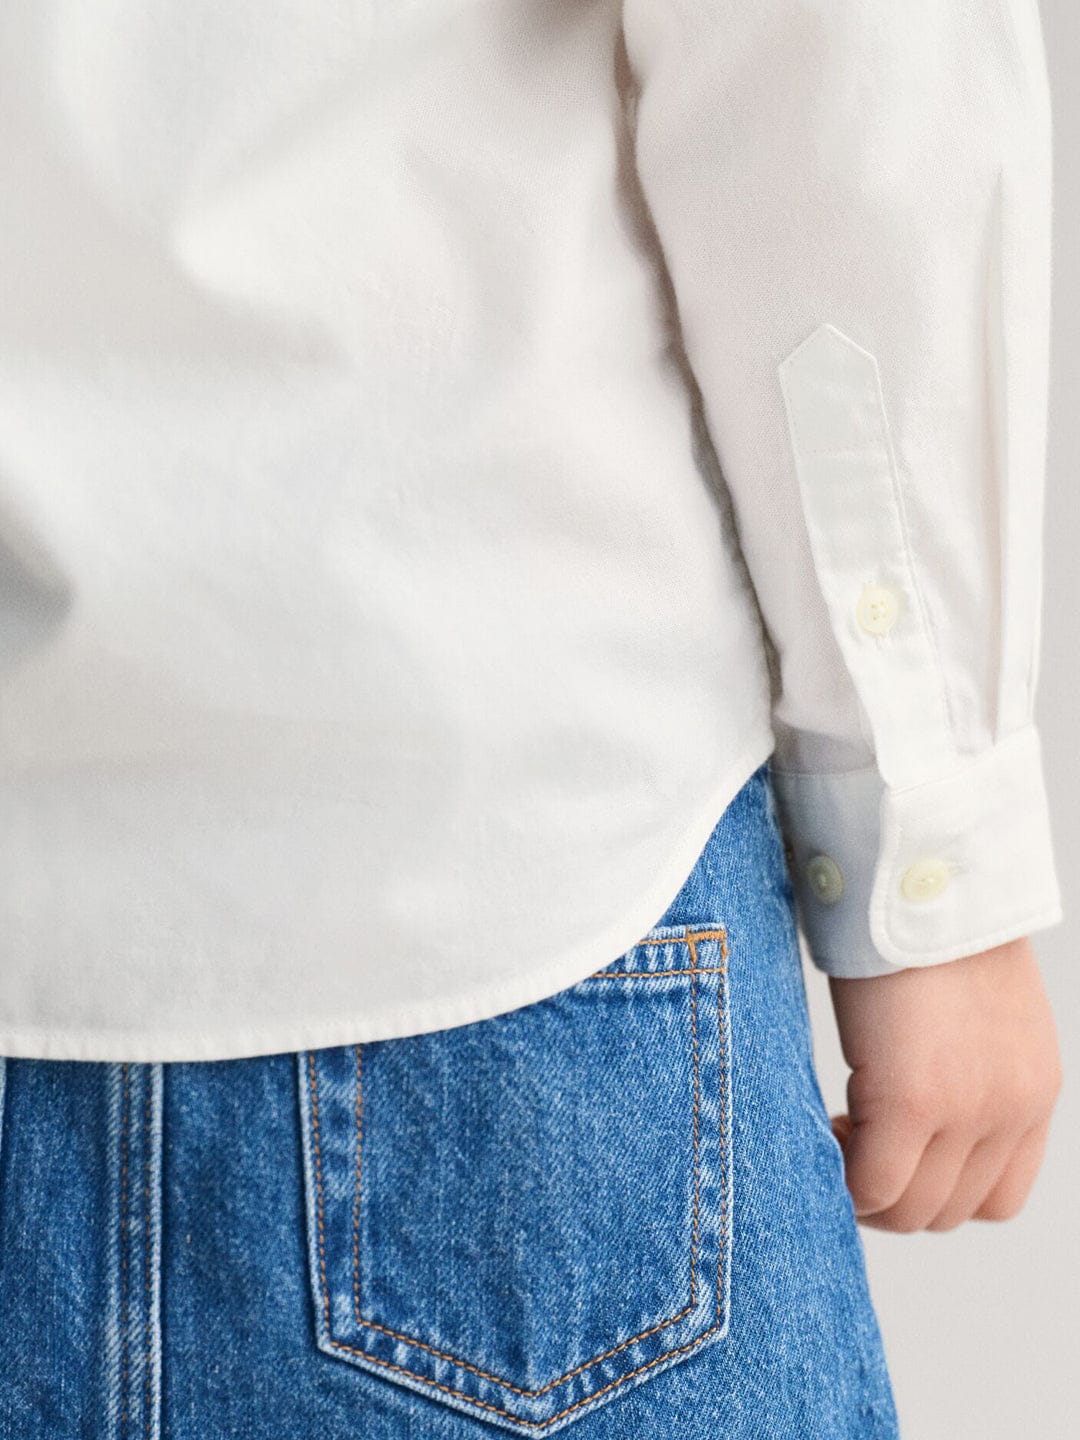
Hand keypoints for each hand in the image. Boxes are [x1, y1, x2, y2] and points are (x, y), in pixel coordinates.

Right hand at [827, 936, 1062, 1232]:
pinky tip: (827, 1125)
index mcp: (1032, 1091)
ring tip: (837, 1130)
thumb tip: (910, 1103)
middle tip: (848, 1141)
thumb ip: (966, 1068)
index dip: (934, 1190)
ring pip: (911, 1211)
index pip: (996, 1197)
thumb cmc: (930, 921)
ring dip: (866, 1186)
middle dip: (893, 1192)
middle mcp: (1012, 1111)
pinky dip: (843, 1175)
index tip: (891, 1153)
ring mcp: (969, 1111)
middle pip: (949, 1212)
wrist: (923, 874)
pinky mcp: (914, 1100)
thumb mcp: (977, 1011)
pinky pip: (872, 1183)